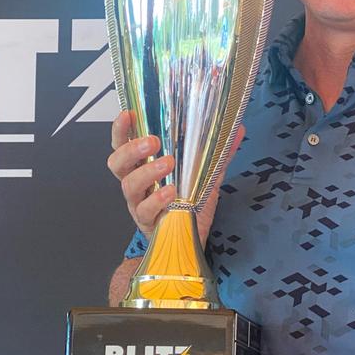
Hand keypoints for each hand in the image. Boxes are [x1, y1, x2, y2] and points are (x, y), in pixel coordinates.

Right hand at [107, 110, 243, 243]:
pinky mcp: (147, 222)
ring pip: (128, 185)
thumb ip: (217, 154)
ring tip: (167, 164)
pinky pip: (145, 210)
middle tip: (152, 141)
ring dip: (147, 171)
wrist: (189, 241)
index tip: (128, 113)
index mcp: (144, 166)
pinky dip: (157, 199)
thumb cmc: (189, 205)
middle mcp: (136, 183)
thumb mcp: (204, 176)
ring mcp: (139, 203)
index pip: (123, 144)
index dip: (121, 129)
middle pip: (117, 163)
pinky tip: (170, 192)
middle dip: (131, 149)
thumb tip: (237, 130)